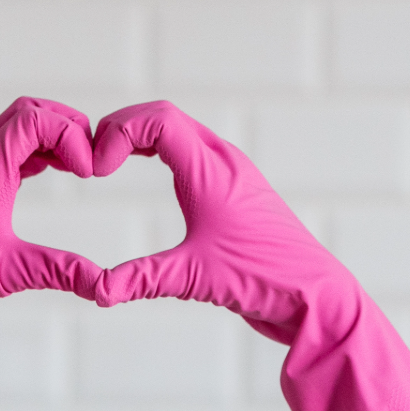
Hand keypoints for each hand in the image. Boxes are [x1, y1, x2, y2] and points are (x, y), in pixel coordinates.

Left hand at [0, 98, 103, 410]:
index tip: (88, 170)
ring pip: (13, 136)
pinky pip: (8, 160)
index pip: (29, 120)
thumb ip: (60, 271)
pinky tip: (56, 174)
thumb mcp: (6, 274)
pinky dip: (36, 157)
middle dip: (62, 123)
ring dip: (49, 138)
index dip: (67, 132)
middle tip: (90, 155)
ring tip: (80, 164)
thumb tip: (107, 284)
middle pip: (22, 115)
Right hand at [89, 101, 409, 410]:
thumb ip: (139, 279)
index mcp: (211, 170)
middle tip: (93, 159)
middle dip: (122, 128)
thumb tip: (94, 290)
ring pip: (179, 131)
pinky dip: (159, 149)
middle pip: (164, 116)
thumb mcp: (192, 279)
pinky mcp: (235, 189)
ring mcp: (232, 173)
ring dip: (141, 136)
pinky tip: (144, 169)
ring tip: (109, 161)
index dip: (118, 132)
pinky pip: (191, 149)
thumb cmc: (264, 280)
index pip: (158, 119)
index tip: (97, 170)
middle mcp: (223, 161)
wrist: (316, 294)